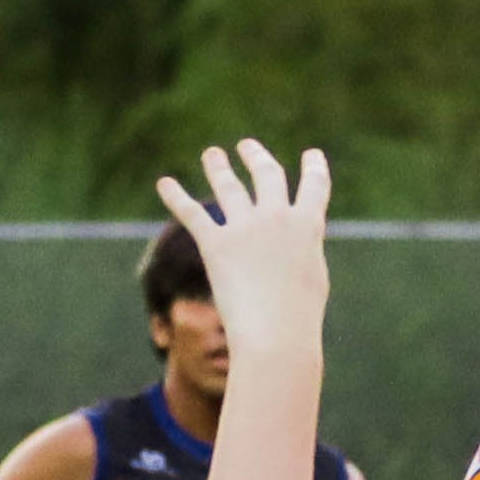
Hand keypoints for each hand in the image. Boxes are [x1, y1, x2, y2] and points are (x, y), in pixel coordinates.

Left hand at [150, 136, 337, 361]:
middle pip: (267, 174)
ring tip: (212, 154)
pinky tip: (164, 183)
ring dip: (218, 165)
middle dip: (256, 156)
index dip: (313, 167)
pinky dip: (175, 196)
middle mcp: (277, 217)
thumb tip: (295, 243)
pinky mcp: (216, 243)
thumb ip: (303, 250)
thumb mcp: (312, 278)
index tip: (311, 154)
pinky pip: (191, 212)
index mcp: (308, 225)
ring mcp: (245, 227)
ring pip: (229, 184)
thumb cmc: (299, 316)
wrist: (276, 333)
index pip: (315, 185)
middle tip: (246, 146)